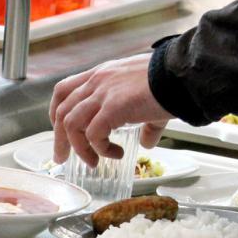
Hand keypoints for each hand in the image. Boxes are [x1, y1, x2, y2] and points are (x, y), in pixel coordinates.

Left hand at [49, 53, 171, 166]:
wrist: (181, 75)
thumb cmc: (170, 83)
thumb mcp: (150, 99)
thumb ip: (146, 123)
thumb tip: (147, 142)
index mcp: (102, 74)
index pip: (65, 89)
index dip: (56, 112)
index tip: (60, 130)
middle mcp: (97, 81)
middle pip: (62, 110)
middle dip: (59, 138)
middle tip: (62, 157)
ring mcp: (103, 93)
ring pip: (72, 124)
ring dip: (79, 148)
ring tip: (92, 162)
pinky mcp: (113, 107)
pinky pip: (93, 133)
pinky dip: (100, 148)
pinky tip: (115, 154)